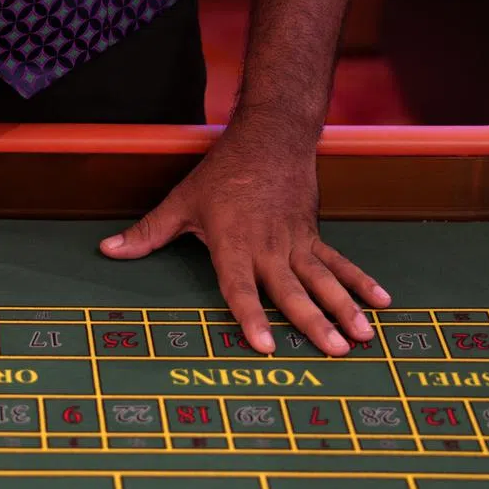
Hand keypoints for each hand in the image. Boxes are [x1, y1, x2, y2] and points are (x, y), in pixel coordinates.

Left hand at [99, 127, 390, 356]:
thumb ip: (147, 234)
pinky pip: (339, 263)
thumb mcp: (180, 202)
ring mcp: (296, 242)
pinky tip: (381, 304)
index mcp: (233, 244)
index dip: (250, 316)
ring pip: (322, 280)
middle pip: (291, 291)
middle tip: (332, 351)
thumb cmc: (221, 174)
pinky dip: (360, 282)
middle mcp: (268, 247)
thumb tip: (107, 251)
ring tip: (361, 338)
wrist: (269, 138)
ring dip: (343, 309)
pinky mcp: (313, 235)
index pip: (239, 287)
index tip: (263, 346)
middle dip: (311, 323)